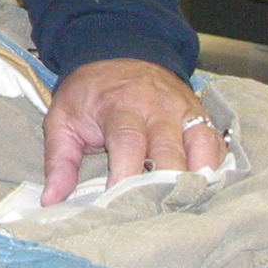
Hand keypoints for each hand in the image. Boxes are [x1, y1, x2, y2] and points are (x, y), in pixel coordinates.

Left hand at [43, 58, 223, 205]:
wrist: (119, 51)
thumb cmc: (89, 94)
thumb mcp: (62, 119)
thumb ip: (58, 161)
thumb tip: (52, 200)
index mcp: (119, 107)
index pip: (128, 143)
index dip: (126, 177)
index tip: (119, 206)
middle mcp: (157, 107)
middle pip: (169, 152)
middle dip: (164, 186)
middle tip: (154, 216)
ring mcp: (183, 110)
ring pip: (201, 146)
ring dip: (195, 179)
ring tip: (183, 207)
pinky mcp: (200, 115)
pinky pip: (215, 143)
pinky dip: (213, 167)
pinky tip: (203, 189)